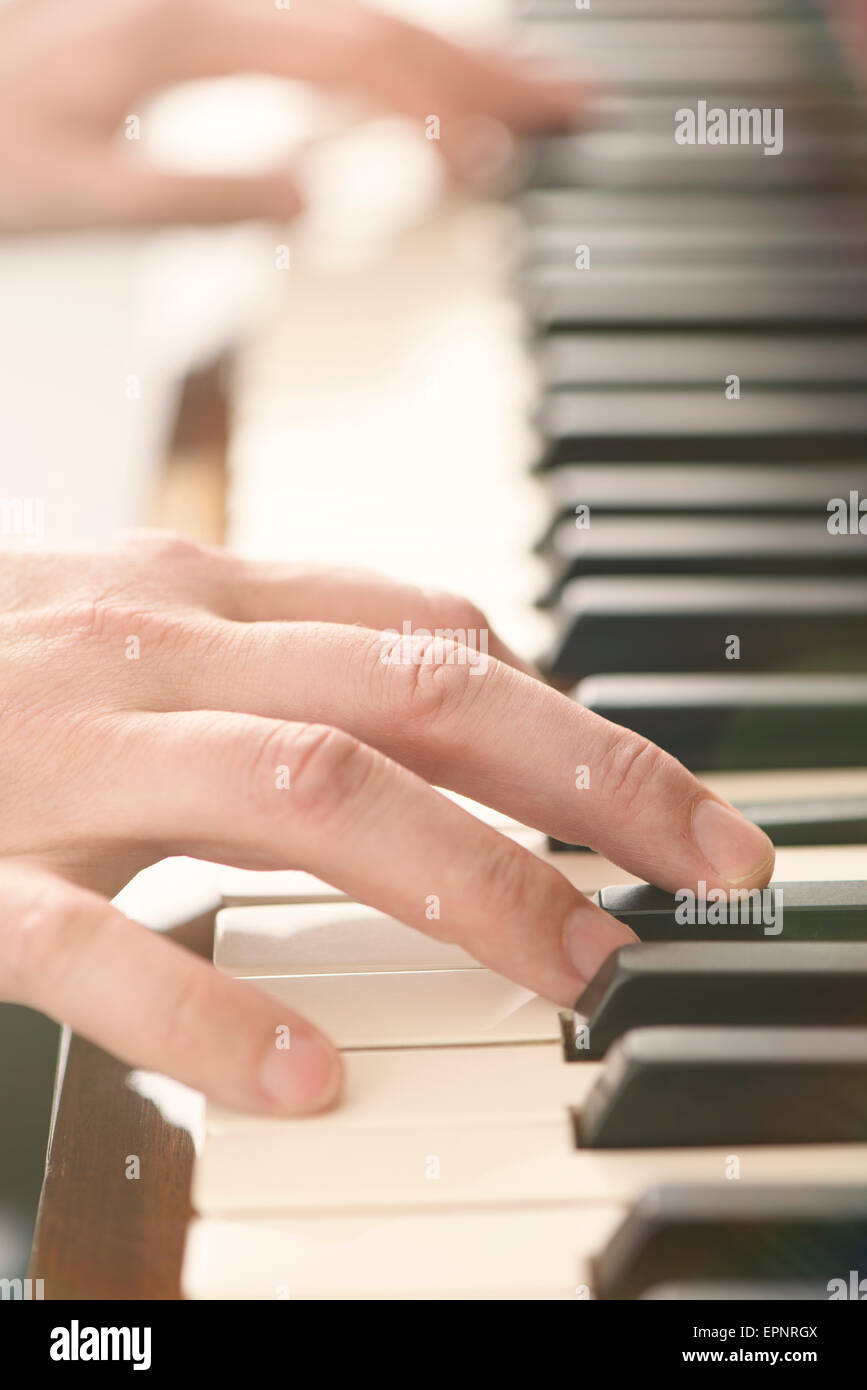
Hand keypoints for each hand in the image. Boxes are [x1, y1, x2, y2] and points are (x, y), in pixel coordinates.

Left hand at [0, 0, 581, 231]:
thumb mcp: (79, 196)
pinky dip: (376, 61)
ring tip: (512, 95)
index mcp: (190, 34)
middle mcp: (205, 3)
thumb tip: (312, 203)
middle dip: (480, 65)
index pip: (359, 57)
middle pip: (377, 23)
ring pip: (350, 18)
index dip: (449, 100)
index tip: (523, 137)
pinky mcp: (189, 28)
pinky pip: (307, 36)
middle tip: (566, 101)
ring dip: (439, 56)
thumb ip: (202, 197)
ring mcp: (200, 8)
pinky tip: (398, 88)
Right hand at [0, 532, 773, 1113]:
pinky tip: (311, 1080)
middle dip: (589, 776)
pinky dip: (214, 1012)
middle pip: (415, 693)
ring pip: (302, 793)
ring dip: (466, 878)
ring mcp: (63, 756)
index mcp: (201, 591)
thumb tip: (466, 657)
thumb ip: (298, 633)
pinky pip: (98, 946)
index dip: (576, 717)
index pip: (433, 635)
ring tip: (573, 966)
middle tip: (706, 870)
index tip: (669, 808)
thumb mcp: (146, 613)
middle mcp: (155, 650)